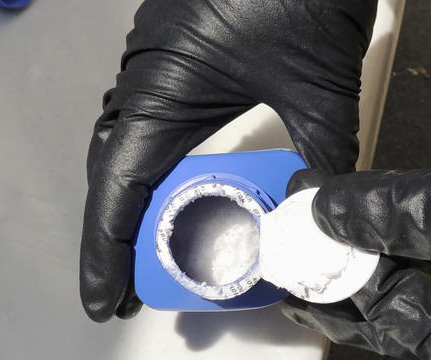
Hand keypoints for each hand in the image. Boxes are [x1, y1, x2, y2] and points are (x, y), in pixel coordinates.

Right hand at [80, 0, 377, 321]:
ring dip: (136, 202)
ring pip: (131, 148)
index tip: (106, 299)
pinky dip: (159, 167)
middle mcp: (147, 80)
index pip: (121, 187)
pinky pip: (154, 124)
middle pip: (115, 173)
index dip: (107, 250)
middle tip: (128, 287)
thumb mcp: (318, 84)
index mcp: (163, 90)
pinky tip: (178, 190)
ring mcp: (159, 67)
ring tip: (151, 252)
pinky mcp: (179, 58)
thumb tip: (323, 207)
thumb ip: (324, 152)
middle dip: (117, 235)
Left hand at [282, 139, 430, 358]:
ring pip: (423, 273)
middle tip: (295, 233)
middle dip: (345, 263)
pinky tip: (386, 209)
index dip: (329, 277)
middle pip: (397, 301)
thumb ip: (410, 216)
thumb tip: (326, 205)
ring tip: (326, 214)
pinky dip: (417, 227)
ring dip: (377, 240)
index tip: (290, 239)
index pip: (382, 319)